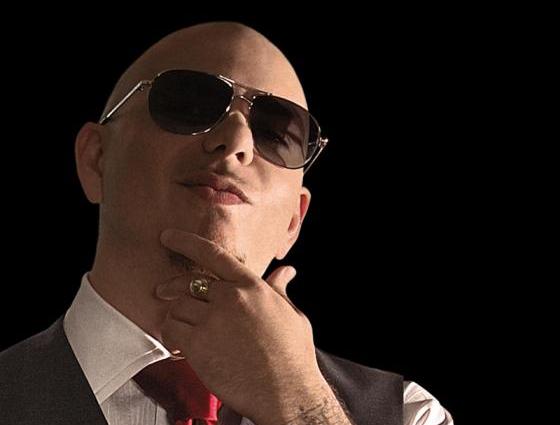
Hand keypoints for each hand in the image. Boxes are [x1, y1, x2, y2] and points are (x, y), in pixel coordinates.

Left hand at [156, 229, 327, 423]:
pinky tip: (178, 344)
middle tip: (163, 291)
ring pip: (177, 307)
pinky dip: (169, 335)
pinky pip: (171, 331)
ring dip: (174, 316)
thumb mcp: (291, 314)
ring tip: (179, 327)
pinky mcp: (198, 345)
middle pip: (189, 282)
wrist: (287, 391)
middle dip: (172, 286)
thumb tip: (286, 273)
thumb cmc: (293, 356)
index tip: (170, 237)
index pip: (213, 255)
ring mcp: (212, 320)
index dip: (187, 242)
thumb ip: (279, 290)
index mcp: (252, 286)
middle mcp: (230, 298)